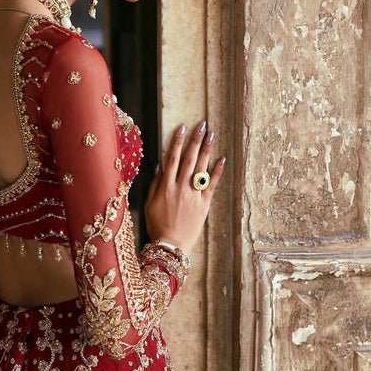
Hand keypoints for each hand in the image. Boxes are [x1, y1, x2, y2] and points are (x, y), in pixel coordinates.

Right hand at [144, 121, 225, 254]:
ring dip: (207, 150)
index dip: (178, 142)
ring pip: (201, 168)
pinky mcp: (204, 205)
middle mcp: (180, 188)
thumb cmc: (157, 225)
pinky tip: (222, 159)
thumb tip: (160, 165)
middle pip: (189, 159)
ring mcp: (193, 196)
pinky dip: (217, 172)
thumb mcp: (149, 203)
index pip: (172, 158)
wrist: (170, 245)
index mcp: (165, 186)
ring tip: (211, 135)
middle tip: (202, 125)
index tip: (182, 128)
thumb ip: (155, 183)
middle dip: (195, 140)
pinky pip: (212, 186)